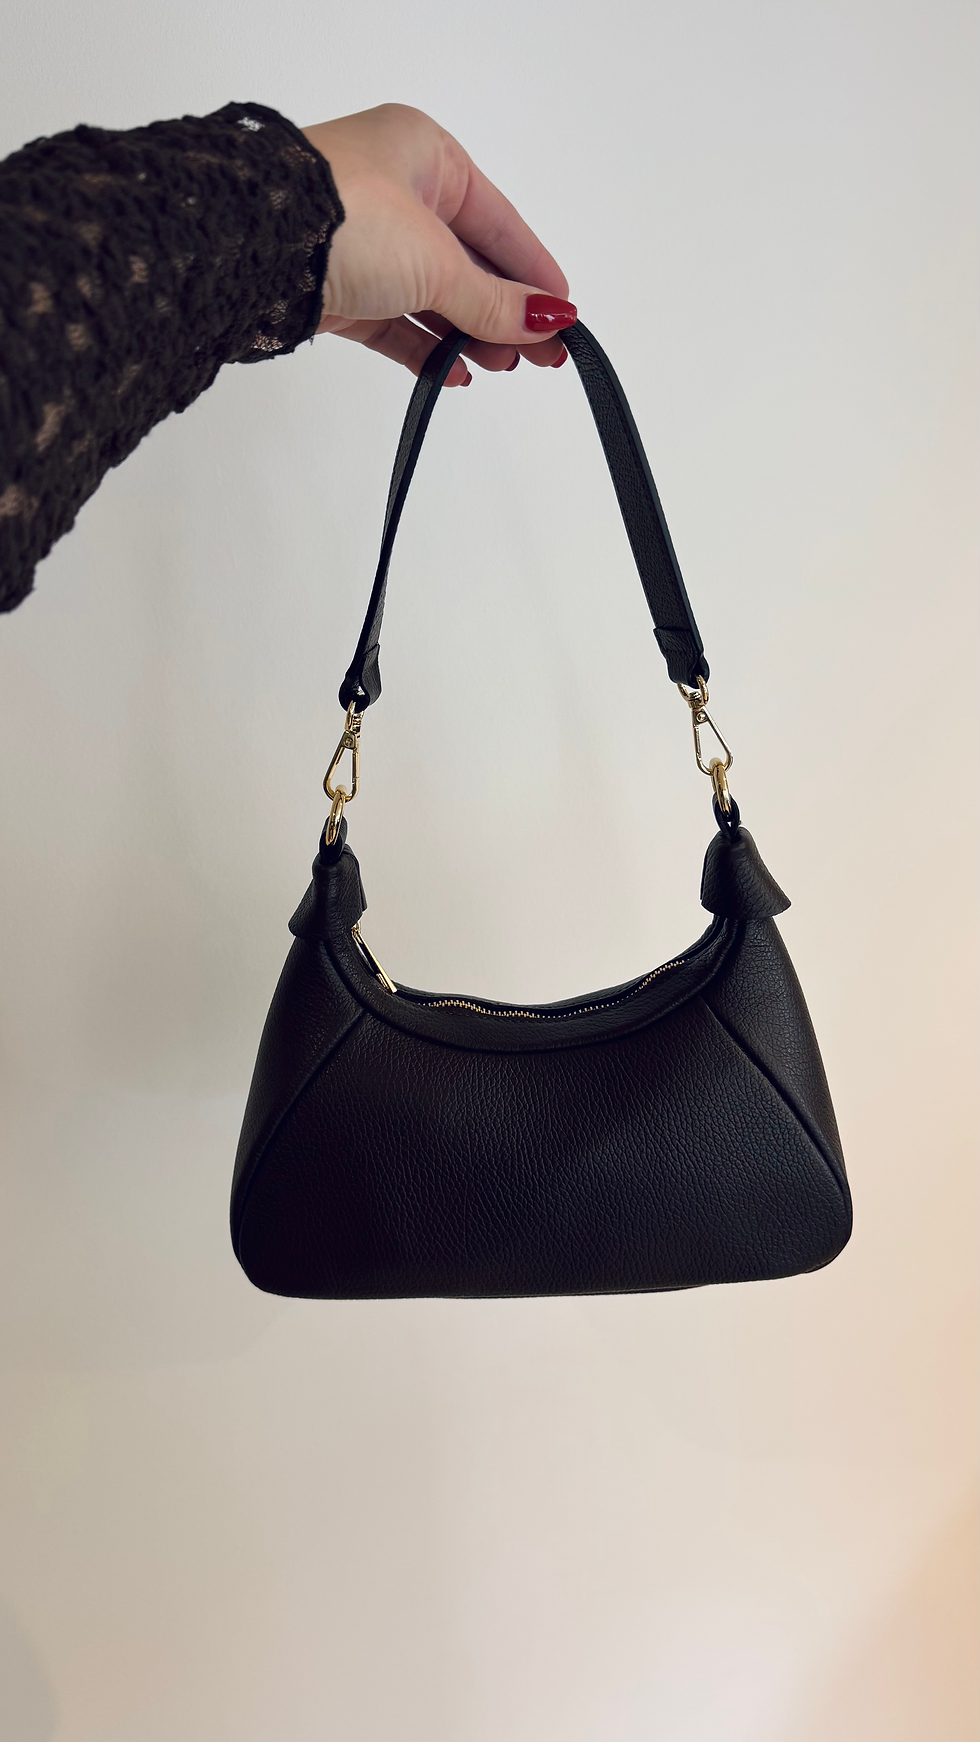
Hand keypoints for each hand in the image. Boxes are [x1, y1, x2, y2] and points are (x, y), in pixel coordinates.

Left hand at [302, 105, 574, 386]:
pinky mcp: (335, 286)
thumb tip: (550, 322)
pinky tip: (452, 372)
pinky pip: (392, 320)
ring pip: (430, 294)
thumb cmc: (345, 220)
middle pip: (467, 261)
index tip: (564, 315)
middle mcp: (394, 190)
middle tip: (542, 357)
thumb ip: (495, 302)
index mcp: (425, 155)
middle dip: (504, 311)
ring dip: (468, 333)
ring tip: (502, 367)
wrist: (249, 247)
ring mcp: (362, 240)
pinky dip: (422, 347)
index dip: (533, 271)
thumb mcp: (438, 263)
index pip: (498, 221)